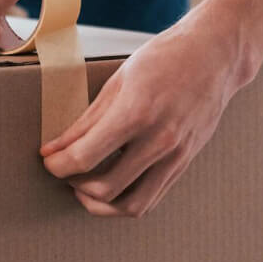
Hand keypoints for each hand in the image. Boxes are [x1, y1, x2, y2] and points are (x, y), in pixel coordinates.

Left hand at [40, 16, 246, 217]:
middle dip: (74, 184)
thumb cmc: (165, 59)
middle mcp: (159, 140)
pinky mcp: (186, 163)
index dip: (58, 165)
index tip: (47, 160)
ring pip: (132, 206)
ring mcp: (176, 156)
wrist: (215, 56)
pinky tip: (112, 186)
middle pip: (105, 188)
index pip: (86, 157)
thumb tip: (53, 148)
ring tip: (85, 186)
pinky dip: (126, 201)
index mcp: (136, 112)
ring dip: (100, 204)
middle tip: (64, 169)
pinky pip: (153, 198)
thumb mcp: (118, 81)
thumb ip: (86, 120)